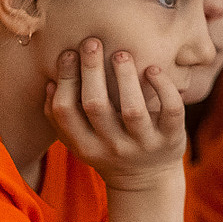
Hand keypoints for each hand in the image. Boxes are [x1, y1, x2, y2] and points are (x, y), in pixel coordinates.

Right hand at [43, 38, 184, 191]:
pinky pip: (170, 112)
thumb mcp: (81, 142)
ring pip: (132, 110)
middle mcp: (112, 148)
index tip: (68, 53)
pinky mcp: (171, 139)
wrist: (147, 179)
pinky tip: (152, 69)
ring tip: (121, 53)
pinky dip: (162, 88)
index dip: (65, 80)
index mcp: (85, 147)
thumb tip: (51, 83)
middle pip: (95, 106)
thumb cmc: (107, 149)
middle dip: (91, 70)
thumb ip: (63, 119)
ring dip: (125, 77)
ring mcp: (143, 145)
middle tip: (92, 42)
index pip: (65, 111)